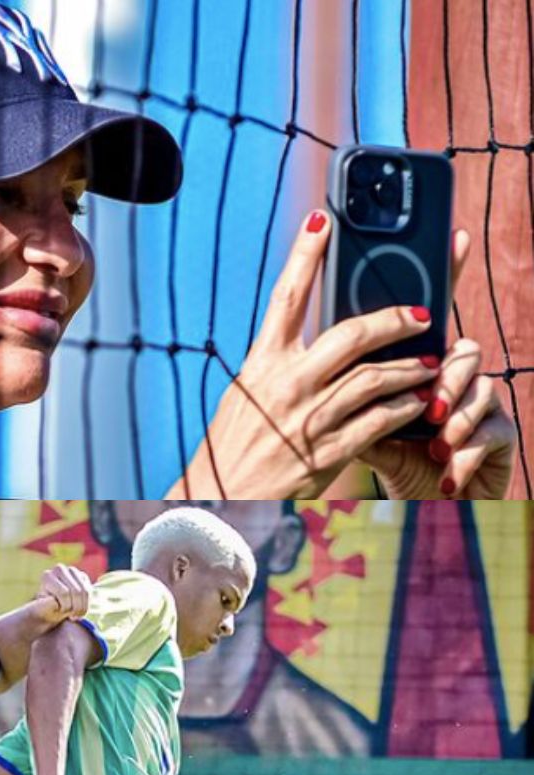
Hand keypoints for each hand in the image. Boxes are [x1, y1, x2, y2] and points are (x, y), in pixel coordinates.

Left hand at [33, 564, 91, 624]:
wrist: (52, 607)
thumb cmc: (46, 609)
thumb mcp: (44, 610)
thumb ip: (46, 605)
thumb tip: (53, 601)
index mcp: (47, 576)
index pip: (64, 593)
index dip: (65, 607)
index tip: (61, 613)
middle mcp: (59, 569)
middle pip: (76, 591)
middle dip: (75, 608)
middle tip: (71, 617)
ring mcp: (71, 571)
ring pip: (85, 591)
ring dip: (82, 608)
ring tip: (76, 615)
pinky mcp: (82, 576)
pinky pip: (89, 591)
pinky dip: (87, 603)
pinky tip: (80, 610)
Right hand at [173, 210, 447, 498]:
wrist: (221, 496)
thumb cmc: (233, 443)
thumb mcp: (246, 393)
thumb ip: (278, 365)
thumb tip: (313, 339)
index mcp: (260, 364)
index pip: (286, 298)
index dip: (304, 254)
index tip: (322, 220)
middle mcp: (285, 385)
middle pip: (351, 335)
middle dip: (394, 320)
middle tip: (421, 315)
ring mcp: (308, 419)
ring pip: (374, 379)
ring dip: (410, 367)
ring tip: (429, 363)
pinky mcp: (327, 452)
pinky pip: (378, 422)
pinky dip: (403, 408)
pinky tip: (415, 401)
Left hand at [361, 233, 515, 496]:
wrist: (418, 508)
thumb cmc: (383, 458)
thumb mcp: (350, 425)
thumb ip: (336, 388)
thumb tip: (306, 352)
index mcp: (413, 365)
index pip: (426, 317)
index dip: (444, 275)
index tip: (454, 236)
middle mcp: (451, 376)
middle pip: (459, 349)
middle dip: (442, 373)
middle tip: (427, 396)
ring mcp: (479, 403)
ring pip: (478, 388)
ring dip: (454, 418)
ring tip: (436, 441)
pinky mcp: (498, 438)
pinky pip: (490, 433)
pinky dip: (464, 454)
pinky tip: (447, 469)